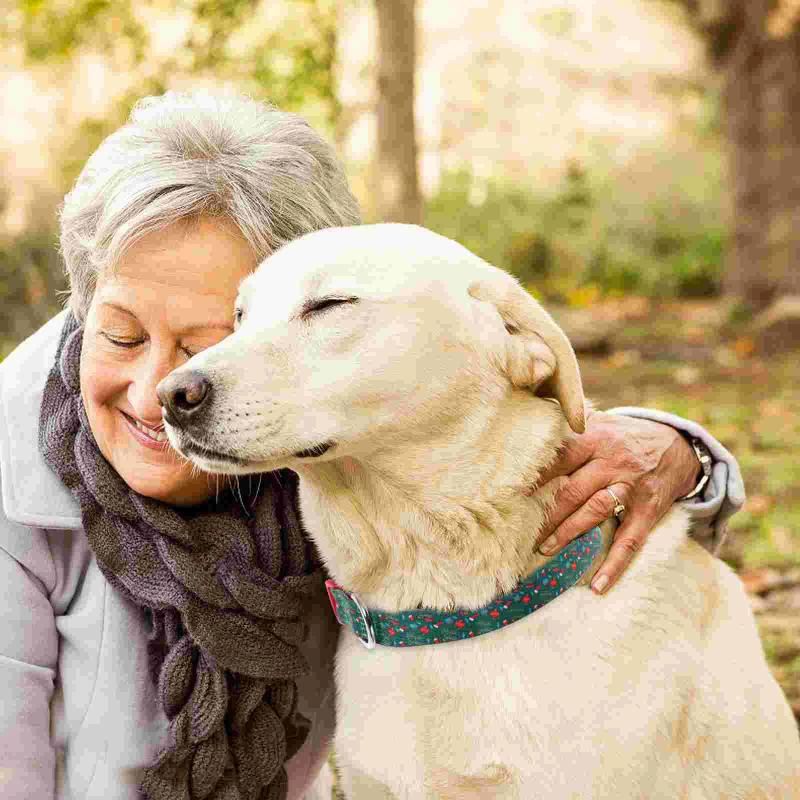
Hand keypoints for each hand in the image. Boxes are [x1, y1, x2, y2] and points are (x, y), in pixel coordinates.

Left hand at [532, 411, 700, 593]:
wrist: (678, 444)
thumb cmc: (624, 436)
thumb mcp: (600, 423)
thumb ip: (570, 430)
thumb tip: (527, 426)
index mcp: (595, 438)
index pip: (559, 457)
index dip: (534, 475)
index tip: (509, 490)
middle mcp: (611, 461)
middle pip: (572, 489)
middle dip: (545, 512)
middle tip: (518, 530)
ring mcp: (631, 486)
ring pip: (595, 511)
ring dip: (568, 533)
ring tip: (544, 549)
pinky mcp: (648, 510)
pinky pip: (630, 540)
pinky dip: (615, 564)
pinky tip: (598, 585)